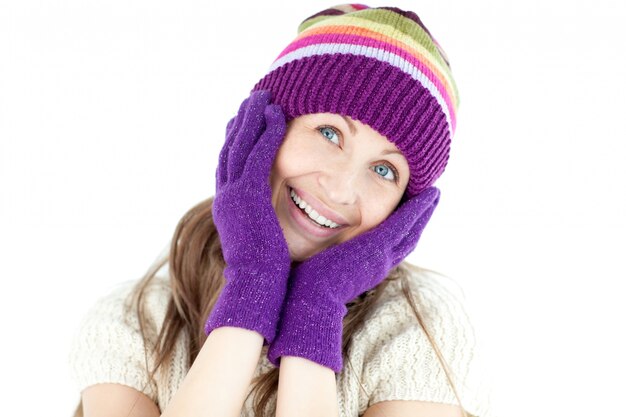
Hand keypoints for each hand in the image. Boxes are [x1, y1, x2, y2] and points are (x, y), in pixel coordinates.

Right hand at [204, 90, 290, 344]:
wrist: (255, 289)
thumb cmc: (263, 273)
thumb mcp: (258, 243)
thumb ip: (260, 226)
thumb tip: (268, 223)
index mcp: (228, 208)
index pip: (230, 165)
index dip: (236, 140)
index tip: (245, 121)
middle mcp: (226, 197)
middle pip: (231, 149)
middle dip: (241, 122)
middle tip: (252, 100)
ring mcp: (233, 195)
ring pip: (241, 146)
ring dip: (252, 119)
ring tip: (263, 97)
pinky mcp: (246, 196)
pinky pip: (257, 156)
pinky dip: (264, 133)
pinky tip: (275, 115)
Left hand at [267, 187, 440, 370]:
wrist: (312, 299)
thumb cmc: (310, 286)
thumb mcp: (326, 270)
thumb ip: (332, 260)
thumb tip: (323, 253)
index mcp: (370, 268)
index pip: (393, 245)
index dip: (405, 230)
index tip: (411, 215)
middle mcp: (381, 263)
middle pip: (409, 237)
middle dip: (421, 218)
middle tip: (431, 199)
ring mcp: (382, 255)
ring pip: (411, 229)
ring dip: (424, 211)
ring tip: (434, 194)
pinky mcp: (378, 247)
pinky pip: (403, 224)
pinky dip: (417, 210)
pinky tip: (426, 195)